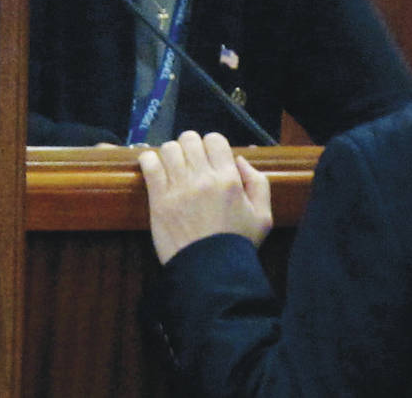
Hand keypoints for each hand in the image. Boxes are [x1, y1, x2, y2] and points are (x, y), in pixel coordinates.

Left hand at [137, 130, 272, 264]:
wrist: (210, 273)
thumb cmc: (237, 246)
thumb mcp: (263, 216)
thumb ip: (257, 182)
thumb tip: (239, 159)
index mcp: (229, 179)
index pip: (214, 139)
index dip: (211, 145)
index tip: (208, 159)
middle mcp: (203, 178)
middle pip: (189, 138)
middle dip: (190, 147)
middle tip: (189, 162)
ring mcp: (179, 188)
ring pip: (169, 148)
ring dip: (170, 154)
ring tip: (172, 167)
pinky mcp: (159, 200)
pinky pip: (149, 164)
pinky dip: (149, 161)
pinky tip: (153, 169)